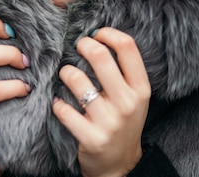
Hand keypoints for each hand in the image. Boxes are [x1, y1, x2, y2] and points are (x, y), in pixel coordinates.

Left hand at [52, 28, 150, 176]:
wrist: (121, 165)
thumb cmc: (124, 121)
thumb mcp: (135, 95)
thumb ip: (124, 70)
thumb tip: (99, 36)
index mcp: (141, 88)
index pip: (127, 46)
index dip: (108, 33)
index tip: (97, 34)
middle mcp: (127, 102)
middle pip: (100, 56)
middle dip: (83, 45)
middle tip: (77, 46)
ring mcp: (109, 121)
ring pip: (76, 79)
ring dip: (65, 72)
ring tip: (66, 75)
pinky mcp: (91, 138)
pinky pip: (63, 110)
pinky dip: (57, 103)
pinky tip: (59, 103)